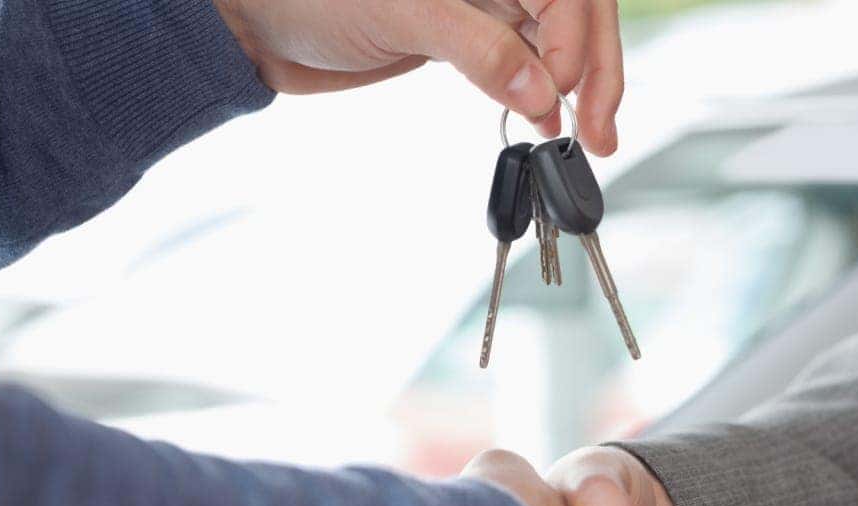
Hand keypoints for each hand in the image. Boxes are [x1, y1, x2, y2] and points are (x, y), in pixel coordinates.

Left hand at [212, 0, 624, 153]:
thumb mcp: (403, 14)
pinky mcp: (466, 36)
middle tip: (599, 129)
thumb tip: (541, 91)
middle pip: (574, 11)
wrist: (257, 23)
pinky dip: (542, 96)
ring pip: (556, 40)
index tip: (563, 90)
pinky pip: (523, 62)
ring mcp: (482, 1)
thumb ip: (477, 48)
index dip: (575, 39)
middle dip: (595, 69)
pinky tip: (547, 126)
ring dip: (577, 89)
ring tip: (585, 139)